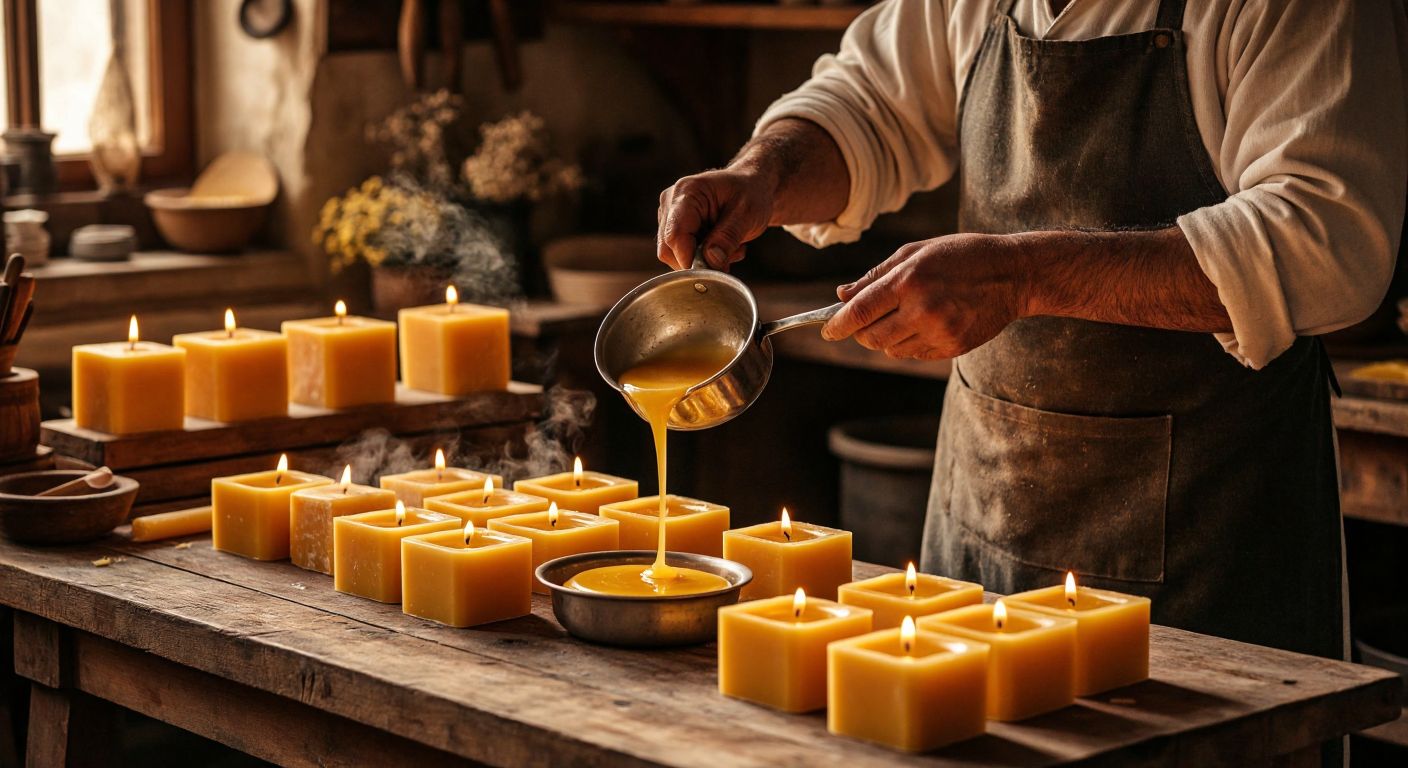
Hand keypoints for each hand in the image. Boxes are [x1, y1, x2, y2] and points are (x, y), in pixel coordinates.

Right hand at [657, 167, 775, 270]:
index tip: (714, 271)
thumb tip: (711, 261)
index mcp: (687, 192)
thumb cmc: (751, 193)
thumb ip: (728, 237)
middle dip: (699, 261)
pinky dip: (701, 258)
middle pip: (669, 249)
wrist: (752, 186)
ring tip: (729, 246)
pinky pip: (680, 254)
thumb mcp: (748, 213)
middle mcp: (671, 202)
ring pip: (673, 255)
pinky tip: (721, 245)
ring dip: (703, 260)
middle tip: (730, 255)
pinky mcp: (674, 227)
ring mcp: (670, 215)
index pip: (674, 235)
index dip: (690, 259)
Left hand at [821, 234, 1029, 359]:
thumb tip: (842, 296)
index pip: (858, 312)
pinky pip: (913, 354)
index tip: (827, 330)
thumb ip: (876, 275)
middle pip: (869, 337)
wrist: (1013, 275)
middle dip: (860, 331)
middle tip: (867, 319)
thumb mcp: (917, 253)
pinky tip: (926, 323)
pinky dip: (909, 343)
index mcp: (908, 280)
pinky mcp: (952, 348)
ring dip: (886, 337)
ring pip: (889, 349)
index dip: (836, 324)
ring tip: (906, 314)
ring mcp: (939, 332)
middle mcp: (922, 309)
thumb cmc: (961, 256)